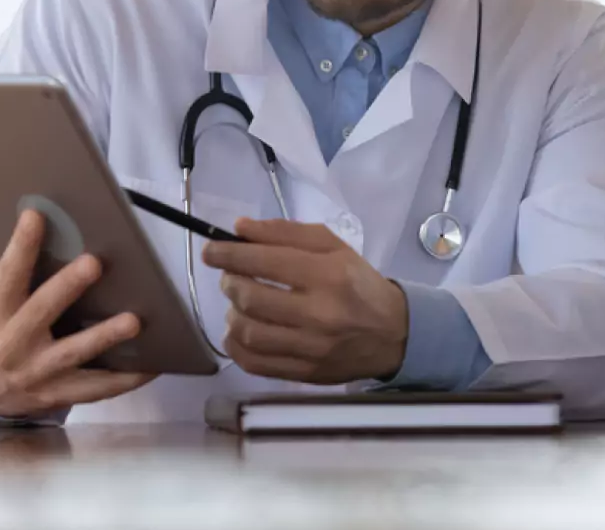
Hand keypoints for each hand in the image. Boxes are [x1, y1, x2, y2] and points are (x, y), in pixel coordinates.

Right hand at [0, 194, 155, 418]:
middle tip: (94, 262)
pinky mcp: (57, 393)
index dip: (19, 247)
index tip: (35, 215)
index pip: (5, 275)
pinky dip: (123, 380)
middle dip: (66, 288)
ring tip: (134, 320)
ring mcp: (35, 371)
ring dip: (102, 337)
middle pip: (39, 312)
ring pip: (71, 354)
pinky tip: (151, 364)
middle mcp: (11, 342)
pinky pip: (94, 389)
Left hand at [201, 218, 408, 383]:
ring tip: (238, 304)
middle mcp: (320, 313)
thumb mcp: (333, 247)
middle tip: (231, 276)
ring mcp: (311, 348)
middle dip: (230, 282)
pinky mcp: (304, 374)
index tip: (211, 250)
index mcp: (329, 275)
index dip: (230, 254)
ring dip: (231, 314)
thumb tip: (240, 229)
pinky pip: (253, 363)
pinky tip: (240, 331)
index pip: (266, 261)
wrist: (393, 334)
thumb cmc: (359, 283)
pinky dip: (235, 346)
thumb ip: (287, 233)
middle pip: (251, 298)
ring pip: (248, 332)